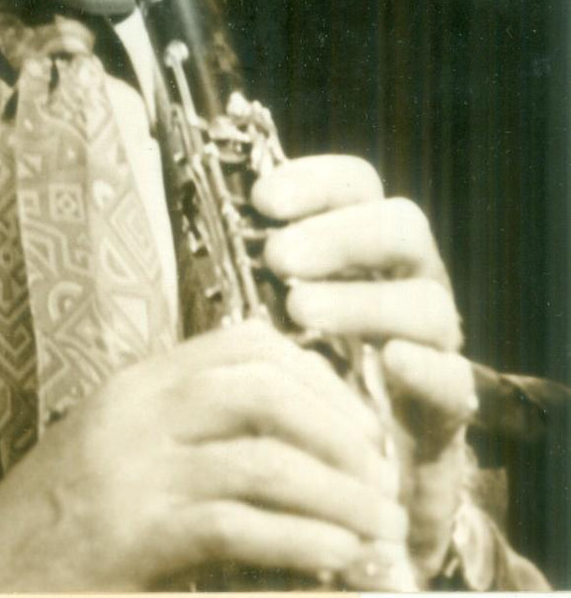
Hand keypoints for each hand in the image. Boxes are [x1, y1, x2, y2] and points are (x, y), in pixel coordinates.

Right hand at [0, 320, 407, 590]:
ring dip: (337, 494)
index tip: (358, 421)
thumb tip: (289, 443)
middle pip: (263, 388)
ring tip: (380, 528)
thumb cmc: (57, 521)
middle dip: (339, 429)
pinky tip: (336, 559)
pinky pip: (237, 523)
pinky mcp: (134, 534)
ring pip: (262, 457)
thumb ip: (184, 430)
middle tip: (382, 476)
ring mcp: (133, 469)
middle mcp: (137, 411)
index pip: (243, 343)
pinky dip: (300, 540)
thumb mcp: (117, 449)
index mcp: (137, 383)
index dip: (316, 375)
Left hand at [255, 155, 474, 577]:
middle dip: (340, 235)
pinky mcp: (447, 407)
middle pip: (402, 227)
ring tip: (301, 311)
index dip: (315, 182)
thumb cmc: (295, 367)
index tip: (262, 199)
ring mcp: (434, 341)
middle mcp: (407, 280)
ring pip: (427, 300)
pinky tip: (393, 359)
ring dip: (364, 300)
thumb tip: (196, 211)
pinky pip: (455, 379)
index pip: (357, 186)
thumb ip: (245, 264)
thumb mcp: (266, 307)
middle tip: (278, 257)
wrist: (346, 469)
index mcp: (364, 245)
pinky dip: (427, 367)